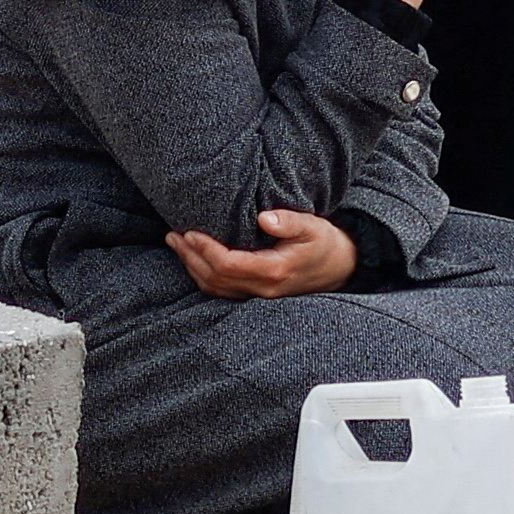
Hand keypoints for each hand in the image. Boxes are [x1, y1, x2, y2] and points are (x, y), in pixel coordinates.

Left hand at [168, 208, 356, 299]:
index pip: (228, 265)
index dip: (206, 249)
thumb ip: (290, 222)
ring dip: (192, 266)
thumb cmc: (325, 245)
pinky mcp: (255, 294)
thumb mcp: (314, 227)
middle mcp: (262, 288)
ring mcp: (257, 295)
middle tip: (174, 234)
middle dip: (191, 256)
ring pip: (215, 287)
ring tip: (177, 244)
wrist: (340, 268)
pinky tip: (195, 260)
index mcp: (273, 271)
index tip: (191, 231)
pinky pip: (222, 290)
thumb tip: (264, 218)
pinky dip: (203, 275)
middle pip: (215, 278)